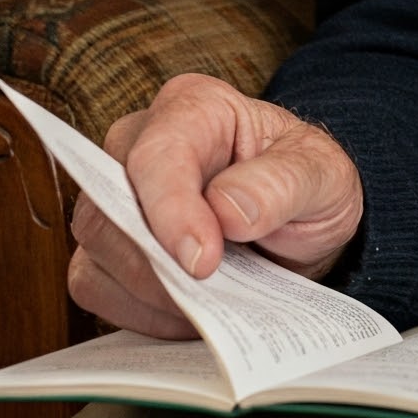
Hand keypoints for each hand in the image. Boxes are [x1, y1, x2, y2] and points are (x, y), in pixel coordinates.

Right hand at [67, 73, 363, 338]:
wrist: (300, 220)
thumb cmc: (304, 182)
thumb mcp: (323, 175)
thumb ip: (282, 184)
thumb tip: (227, 209)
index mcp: (195, 107)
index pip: (156, 156)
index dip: (171, 212)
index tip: (203, 262)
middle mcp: (141, 143)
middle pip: (109, 204)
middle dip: (156, 263)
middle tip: (209, 296)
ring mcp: (117, 194)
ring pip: (96, 248)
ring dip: (151, 291)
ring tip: (212, 301)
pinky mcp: (108, 244)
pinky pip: (95, 283)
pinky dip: (139, 311)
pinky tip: (189, 311)